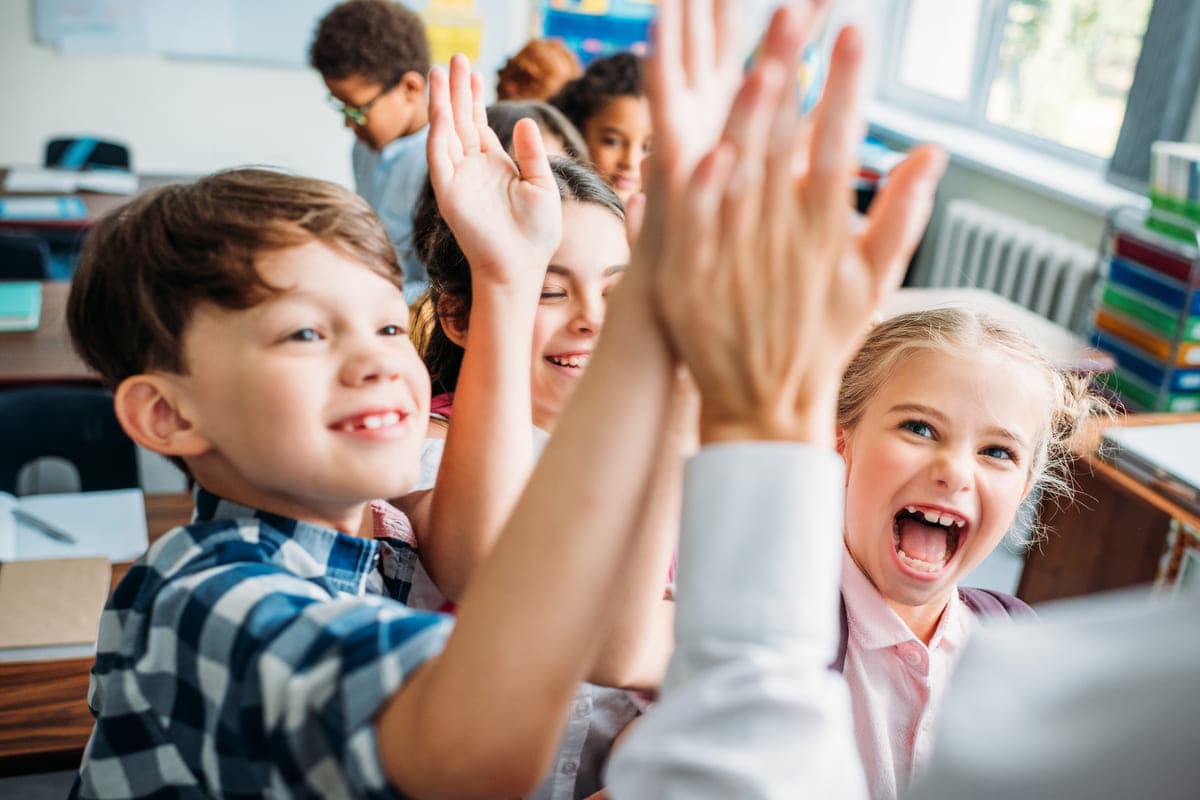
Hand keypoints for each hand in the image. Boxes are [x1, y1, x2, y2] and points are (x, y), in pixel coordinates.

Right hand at [426, 54, 560, 291]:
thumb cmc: (536, 234)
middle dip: (457, 90)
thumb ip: (532, 153)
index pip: (478, 123)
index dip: (474, 97)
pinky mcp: (448, 193)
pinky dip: (439, 134)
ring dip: (443, 103)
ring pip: (446, 132)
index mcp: (494, 165)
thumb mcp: (542, 185)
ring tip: (441, 72)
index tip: (473, 71)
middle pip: (460, 120)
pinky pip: (439, 158)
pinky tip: (442, 111)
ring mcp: (458, 179)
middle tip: (455, 58)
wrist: (522, 266)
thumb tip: (523, 120)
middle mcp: (472, 168)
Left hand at [653, 10, 946, 446]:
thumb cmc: (820, 342)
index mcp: (825, 233)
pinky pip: (695, 227)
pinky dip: (701, 190)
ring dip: (749, 123)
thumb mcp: (870, 284)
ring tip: (759, 65)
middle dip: (790, 76)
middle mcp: (782, 240)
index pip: (838, 146)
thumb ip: (901, 216)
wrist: (764, 405)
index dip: (845, 89)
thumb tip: (932, 152)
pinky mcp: (692, 279)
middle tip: (795, 13)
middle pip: (785, 146)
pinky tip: (705, 148)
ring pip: (741, 178)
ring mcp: (735, 259)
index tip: (856, 33)